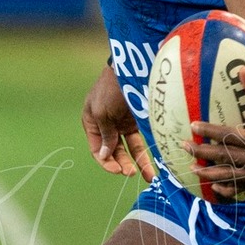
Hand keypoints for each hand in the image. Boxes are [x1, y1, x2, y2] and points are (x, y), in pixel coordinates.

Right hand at [81, 64, 155, 180]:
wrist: (131, 68)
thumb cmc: (111, 89)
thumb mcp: (102, 113)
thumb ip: (106, 136)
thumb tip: (105, 156)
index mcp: (92, 123)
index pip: (97, 150)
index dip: (107, 162)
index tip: (118, 171)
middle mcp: (106, 126)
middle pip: (114, 151)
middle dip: (123, 163)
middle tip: (133, 173)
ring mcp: (122, 123)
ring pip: (129, 148)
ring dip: (137, 162)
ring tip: (148, 176)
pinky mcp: (137, 120)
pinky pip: (140, 140)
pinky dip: (145, 152)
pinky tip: (152, 164)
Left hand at [188, 69, 244, 198]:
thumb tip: (240, 70)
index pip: (230, 135)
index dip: (210, 131)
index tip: (193, 126)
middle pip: (226, 157)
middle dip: (203, 153)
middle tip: (184, 147)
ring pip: (233, 176)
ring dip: (211, 174)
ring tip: (194, 170)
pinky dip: (231, 188)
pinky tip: (217, 187)